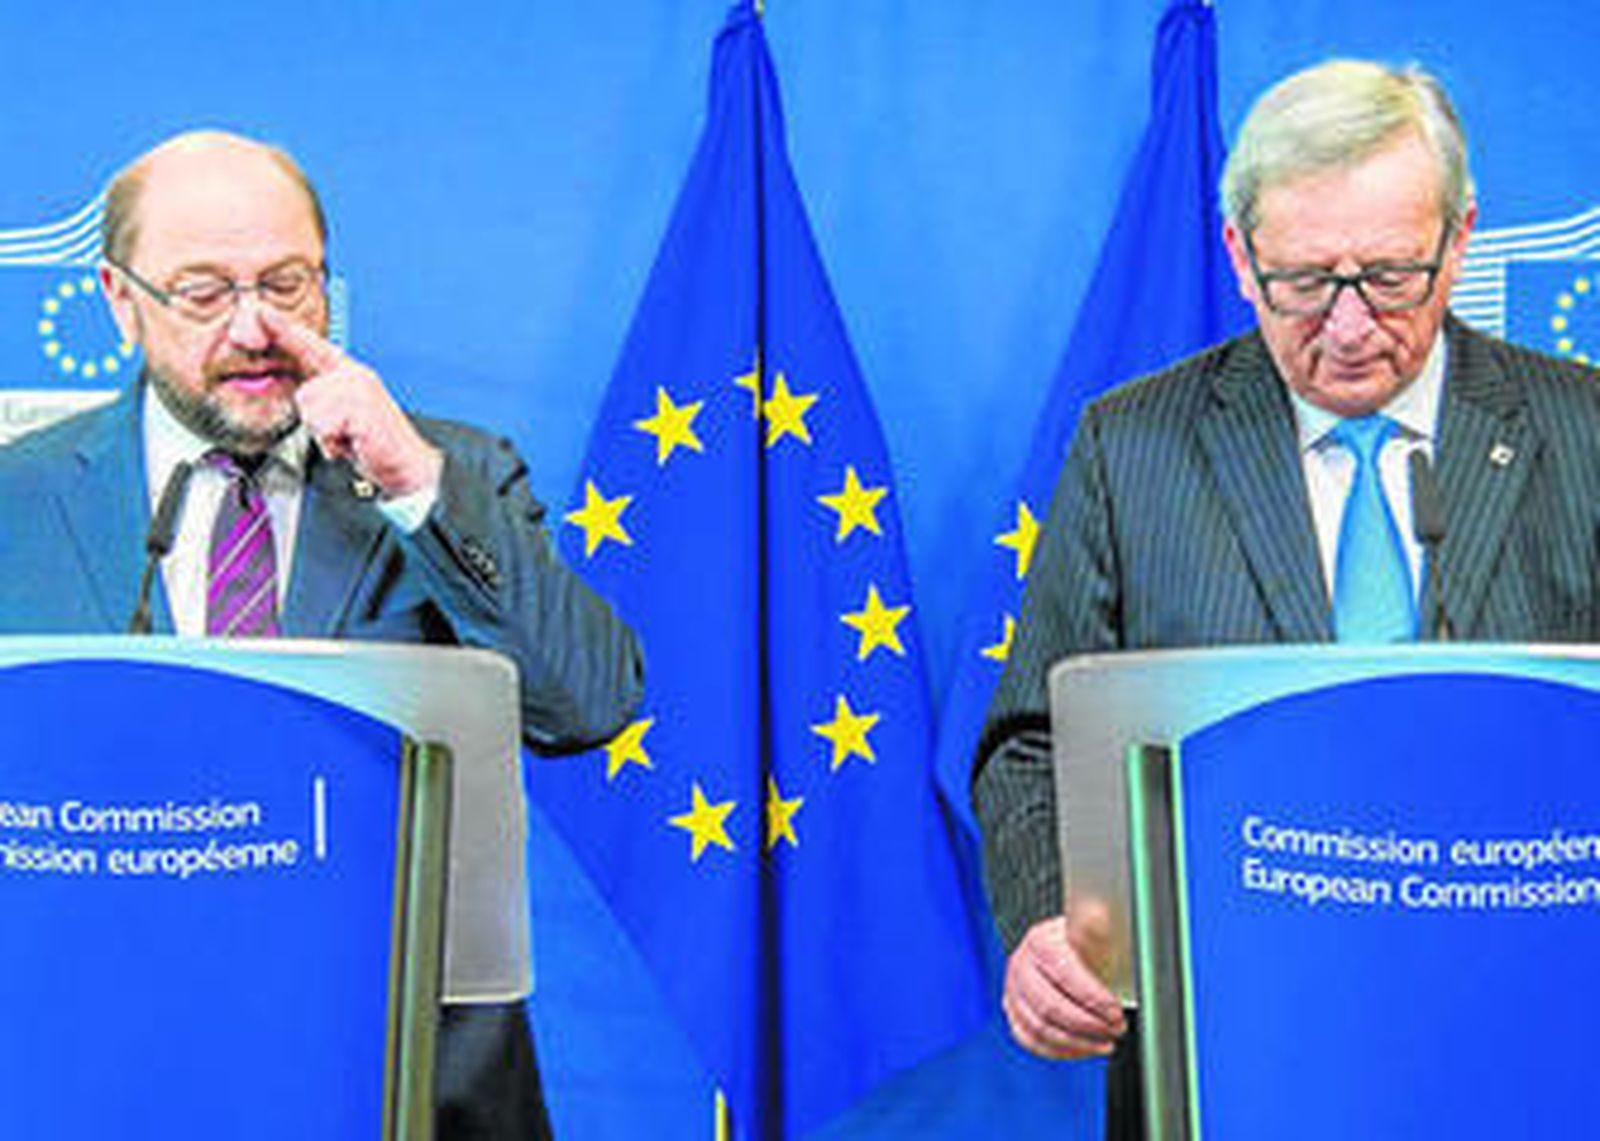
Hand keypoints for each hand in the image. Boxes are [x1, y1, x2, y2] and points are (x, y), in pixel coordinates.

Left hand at [261, 308, 443, 496]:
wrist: (406, 464)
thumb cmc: (375, 443)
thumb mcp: (343, 416)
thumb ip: (323, 399)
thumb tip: (302, 396)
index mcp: (350, 372)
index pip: (311, 346)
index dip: (284, 328)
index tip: (260, 311)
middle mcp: (354, 375)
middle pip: (305, 393)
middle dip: (318, 421)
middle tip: (344, 432)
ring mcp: (358, 388)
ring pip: (311, 411)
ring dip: (326, 433)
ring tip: (349, 437)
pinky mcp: (359, 406)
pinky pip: (322, 425)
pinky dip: (334, 442)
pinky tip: (353, 441)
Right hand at [1002, 911, 1126, 1059]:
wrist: (1069, 953)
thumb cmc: (1085, 944)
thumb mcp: (1095, 931)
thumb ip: (1094, 926)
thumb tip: (1098, 915)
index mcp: (1039, 941)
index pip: (1063, 973)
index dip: (1092, 997)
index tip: (1116, 1011)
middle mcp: (1020, 965)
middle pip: (1049, 1006)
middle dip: (1088, 1024)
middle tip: (1115, 1029)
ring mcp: (1013, 991)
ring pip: (1039, 1028)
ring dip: (1078, 1041)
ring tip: (1105, 1042)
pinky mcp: (1014, 1013)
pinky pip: (1030, 1040)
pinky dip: (1060, 1050)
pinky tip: (1083, 1047)